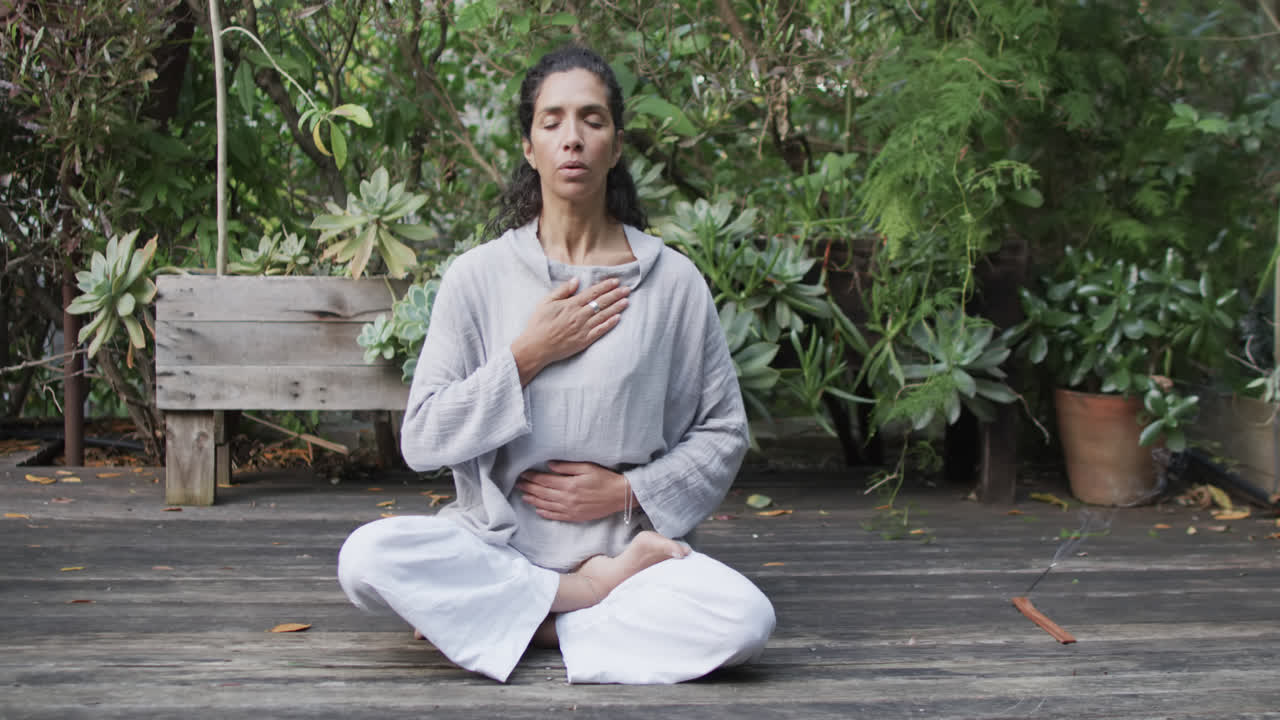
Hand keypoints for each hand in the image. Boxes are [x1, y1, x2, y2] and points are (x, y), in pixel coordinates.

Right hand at [511, 277, 629, 383]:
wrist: (536, 347)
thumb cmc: (539, 323)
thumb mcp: (546, 302)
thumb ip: (562, 290)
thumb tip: (576, 280)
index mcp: (571, 305)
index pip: (592, 293)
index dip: (605, 286)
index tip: (616, 281)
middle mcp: (579, 315)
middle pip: (601, 303)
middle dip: (615, 295)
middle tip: (627, 289)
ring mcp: (583, 329)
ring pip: (604, 315)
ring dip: (616, 307)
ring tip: (626, 301)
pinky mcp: (584, 341)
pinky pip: (600, 331)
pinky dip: (610, 324)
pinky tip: (618, 318)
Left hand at [517, 461, 630, 522]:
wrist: (619, 496)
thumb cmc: (605, 478)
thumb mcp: (587, 467)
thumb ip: (567, 466)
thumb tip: (549, 465)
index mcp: (569, 485)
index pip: (545, 481)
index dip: (532, 477)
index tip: (523, 474)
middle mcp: (567, 499)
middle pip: (542, 493)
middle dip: (529, 488)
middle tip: (518, 484)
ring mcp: (571, 510)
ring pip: (546, 505)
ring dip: (533, 500)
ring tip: (523, 496)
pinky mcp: (575, 517)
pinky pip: (556, 516)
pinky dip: (545, 513)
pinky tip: (538, 510)